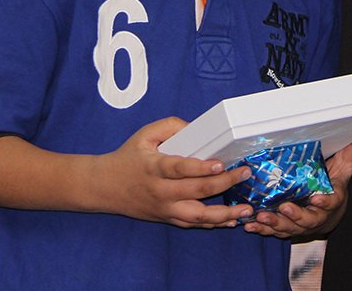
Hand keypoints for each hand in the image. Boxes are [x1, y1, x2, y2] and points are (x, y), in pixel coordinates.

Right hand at [91, 117, 254, 227]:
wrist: (104, 187)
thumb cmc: (128, 157)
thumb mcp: (144, 134)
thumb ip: (171, 126)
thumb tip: (197, 128)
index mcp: (155, 168)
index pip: (180, 169)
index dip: (200, 167)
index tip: (220, 163)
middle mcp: (161, 191)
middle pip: (196, 191)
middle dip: (224, 183)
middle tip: (245, 173)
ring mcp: (165, 208)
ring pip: (198, 216)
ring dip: (225, 214)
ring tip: (246, 208)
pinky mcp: (168, 218)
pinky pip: (193, 224)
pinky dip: (214, 224)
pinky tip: (232, 220)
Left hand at [243, 135, 351, 238]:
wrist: (330, 216)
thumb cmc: (334, 190)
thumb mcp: (344, 171)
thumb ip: (350, 153)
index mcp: (331, 201)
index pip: (331, 202)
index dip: (325, 202)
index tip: (317, 197)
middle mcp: (316, 216)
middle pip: (308, 220)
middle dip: (296, 215)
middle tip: (285, 207)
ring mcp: (301, 225)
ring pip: (289, 228)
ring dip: (275, 224)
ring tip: (262, 217)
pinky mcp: (287, 228)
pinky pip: (274, 231)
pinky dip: (262, 230)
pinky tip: (250, 225)